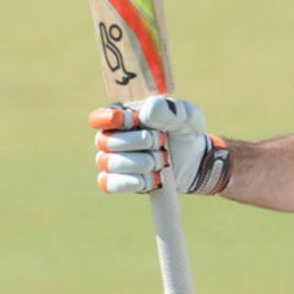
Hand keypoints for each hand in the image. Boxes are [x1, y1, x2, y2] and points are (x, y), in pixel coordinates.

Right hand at [90, 94, 229, 194]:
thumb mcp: (187, 117)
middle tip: (162, 142)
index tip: (133, 120)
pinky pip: (108, 184)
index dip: (111, 119)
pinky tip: (149, 179)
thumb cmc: (185, 132)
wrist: (195, 162)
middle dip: (137, 142)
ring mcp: (112, 161)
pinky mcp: (118, 182)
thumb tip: (145, 113)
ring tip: (161, 161)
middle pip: (106, 141)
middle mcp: (110, 137)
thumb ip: (169, 110)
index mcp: (121, 115)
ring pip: (108, 163)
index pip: (98, 118)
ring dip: (139, 163)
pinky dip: (129, 182)